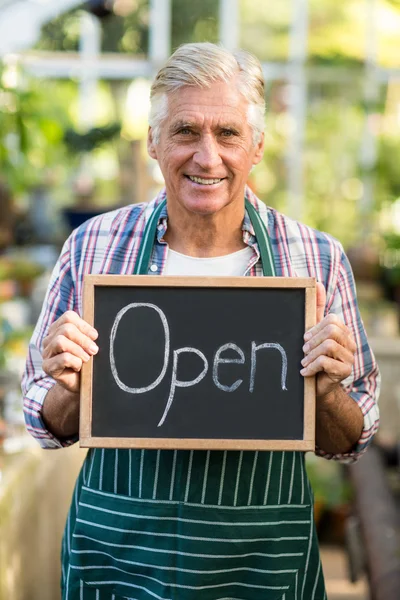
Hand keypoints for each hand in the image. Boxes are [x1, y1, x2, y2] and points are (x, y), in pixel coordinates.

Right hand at [42, 311, 97, 392]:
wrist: (80, 384)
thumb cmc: (84, 362)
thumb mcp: (87, 346)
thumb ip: (88, 336)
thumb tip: (94, 334)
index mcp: (58, 330)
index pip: (68, 317)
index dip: (84, 325)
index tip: (95, 336)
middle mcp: (49, 339)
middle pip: (66, 329)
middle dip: (83, 339)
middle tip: (94, 350)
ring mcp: (46, 353)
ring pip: (60, 341)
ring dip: (79, 350)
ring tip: (87, 359)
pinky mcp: (47, 367)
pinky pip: (63, 358)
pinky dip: (75, 361)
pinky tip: (78, 367)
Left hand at [300, 282, 355, 398]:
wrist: (316, 387)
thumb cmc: (313, 357)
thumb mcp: (313, 332)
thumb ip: (316, 308)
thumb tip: (316, 282)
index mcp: (343, 331)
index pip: (331, 319)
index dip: (314, 328)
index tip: (305, 339)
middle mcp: (350, 342)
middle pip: (331, 330)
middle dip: (312, 340)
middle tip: (304, 351)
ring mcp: (349, 357)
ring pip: (328, 345)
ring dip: (310, 355)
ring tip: (304, 362)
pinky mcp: (345, 371)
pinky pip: (325, 361)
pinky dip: (310, 366)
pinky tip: (305, 372)